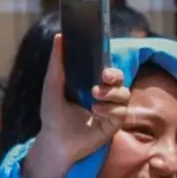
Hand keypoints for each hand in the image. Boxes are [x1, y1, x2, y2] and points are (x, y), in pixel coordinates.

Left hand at [22, 34, 128, 177]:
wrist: (55, 140)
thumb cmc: (52, 114)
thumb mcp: (52, 86)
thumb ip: (56, 63)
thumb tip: (59, 36)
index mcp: (91, 84)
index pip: (107, 70)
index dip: (109, 66)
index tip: (103, 66)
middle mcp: (104, 95)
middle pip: (121, 79)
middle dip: (115, 75)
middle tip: (104, 77)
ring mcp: (111, 110)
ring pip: (124, 94)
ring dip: (112, 93)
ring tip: (95, 96)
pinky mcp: (114, 124)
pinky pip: (122, 111)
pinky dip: (111, 108)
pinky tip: (96, 111)